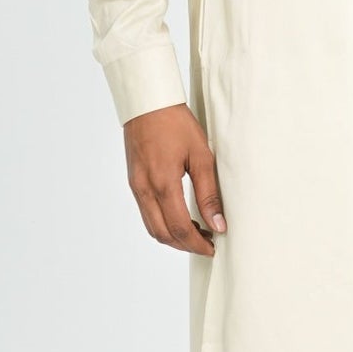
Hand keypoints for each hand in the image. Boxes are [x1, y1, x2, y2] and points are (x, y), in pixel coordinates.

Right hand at [122, 103, 226, 254]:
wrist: (147, 103)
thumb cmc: (176, 123)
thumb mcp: (201, 155)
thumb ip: (208, 193)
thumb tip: (218, 224)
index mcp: (163, 183)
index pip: (180, 228)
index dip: (197, 244)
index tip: (214, 247)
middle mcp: (145, 189)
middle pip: (164, 235)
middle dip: (186, 246)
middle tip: (208, 244)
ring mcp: (136, 187)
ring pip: (153, 228)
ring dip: (174, 237)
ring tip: (198, 233)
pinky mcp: (134, 183)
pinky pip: (147, 215)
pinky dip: (163, 225)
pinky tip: (181, 218)